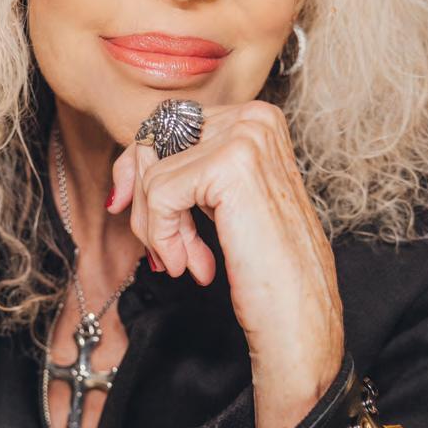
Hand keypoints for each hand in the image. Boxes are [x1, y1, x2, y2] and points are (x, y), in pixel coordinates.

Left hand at [107, 100, 344, 427]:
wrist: (299, 309)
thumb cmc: (267, 262)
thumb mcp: (221, 199)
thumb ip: (184, 169)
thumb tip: (128, 165)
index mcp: (256, 118)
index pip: (167, 122)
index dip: (139, 170)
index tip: (127, 207)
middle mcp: (254, 118)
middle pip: (154, 142)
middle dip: (145, 201)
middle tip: (168, 248)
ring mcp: (245, 137)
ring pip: (153, 172)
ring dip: (156, 227)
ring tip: (185, 260)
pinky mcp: (229, 166)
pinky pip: (159, 194)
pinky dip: (162, 235)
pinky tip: (189, 263)